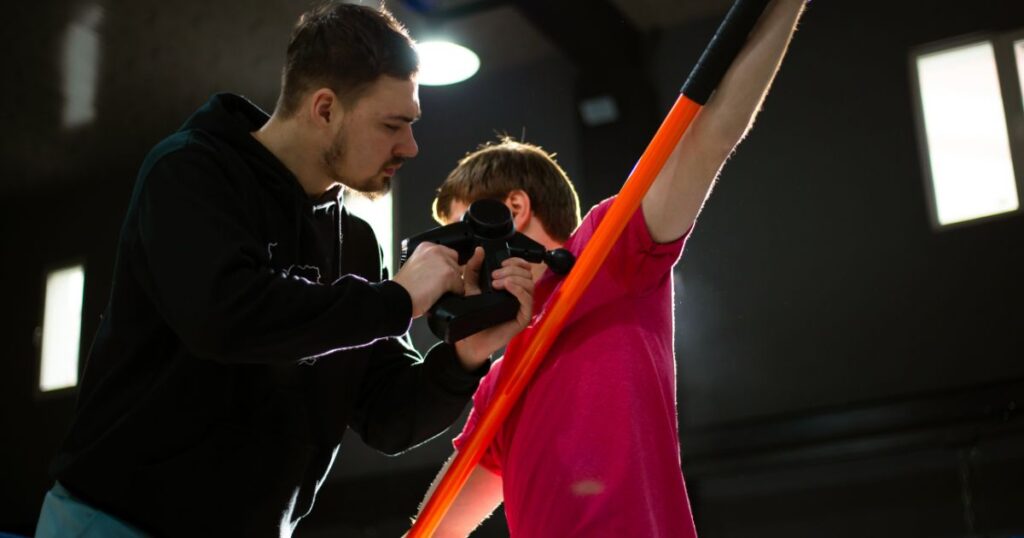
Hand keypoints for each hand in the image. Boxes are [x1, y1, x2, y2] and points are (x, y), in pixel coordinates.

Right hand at [392, 242, 463, 318]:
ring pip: (459, 275)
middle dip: (450, 275)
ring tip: (435, 292)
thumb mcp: (415, 266)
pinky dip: (453, 294)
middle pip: (455, 263)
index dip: (444, 268)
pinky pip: (460, 286)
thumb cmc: (403, 287)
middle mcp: (435, 250)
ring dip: (451, 286)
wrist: (397, 298)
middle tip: (436, 286)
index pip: (447, 254)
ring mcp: (442, 261)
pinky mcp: (448, 274)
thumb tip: (441, 272)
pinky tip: (439, 296)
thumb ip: (429, 264)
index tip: (437, 276)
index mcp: (425, 247)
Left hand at [454, 248, 534, 369]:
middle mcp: (520, 295)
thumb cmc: (474, 315)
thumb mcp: (471, 286)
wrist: (471, 338)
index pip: (524, 268)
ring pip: (529, 284)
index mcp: (512, 286)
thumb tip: (479, 251)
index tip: (501, 262)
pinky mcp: (524, 318)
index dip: (516, 261)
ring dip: (513, 278)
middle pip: (527, 273)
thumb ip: (473, 268)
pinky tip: (507, 286)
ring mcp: (523, 306)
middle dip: (511, 270)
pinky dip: (518, 289)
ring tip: (497, 283)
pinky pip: (528, 300)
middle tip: (494, 276)